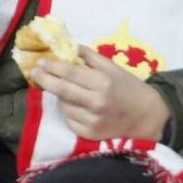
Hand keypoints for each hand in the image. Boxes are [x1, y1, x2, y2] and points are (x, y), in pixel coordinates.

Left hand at [32, 45, 171, 142]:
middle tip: (34, 72)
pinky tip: (74, 106)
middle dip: (44, 79)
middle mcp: (97, 102)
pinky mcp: (90, 134)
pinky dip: (68, 111)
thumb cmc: (129, 89)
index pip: (70, 73)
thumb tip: (68, 47)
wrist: (147, 118)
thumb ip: (90, 57)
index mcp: (103, 83)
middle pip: (62, 90)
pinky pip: (69, 120)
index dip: (52, 66)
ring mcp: (93, 120)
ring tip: (63, 90)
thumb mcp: (113, 68)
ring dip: (59, 96)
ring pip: (63, 106)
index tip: (40, 61)